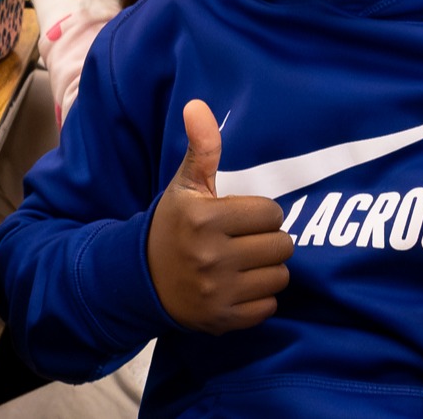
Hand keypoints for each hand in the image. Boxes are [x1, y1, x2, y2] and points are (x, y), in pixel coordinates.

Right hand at [147, 100, 292, 334]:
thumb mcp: (185, 186)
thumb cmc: (173, 226)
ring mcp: (218, 291)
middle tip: (245, 241)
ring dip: (268, 269)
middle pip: (282, 245)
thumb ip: (201, 148)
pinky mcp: (223, 318)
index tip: (240, 218)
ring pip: (280, 276)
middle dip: (268, 241)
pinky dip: (260, 298)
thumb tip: (197, 104)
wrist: (141, 280)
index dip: (261, 214)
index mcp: (205, 218)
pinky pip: (269, 306)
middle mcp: (212, 256)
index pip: (271, 213)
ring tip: (244, 263)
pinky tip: (239, 287)